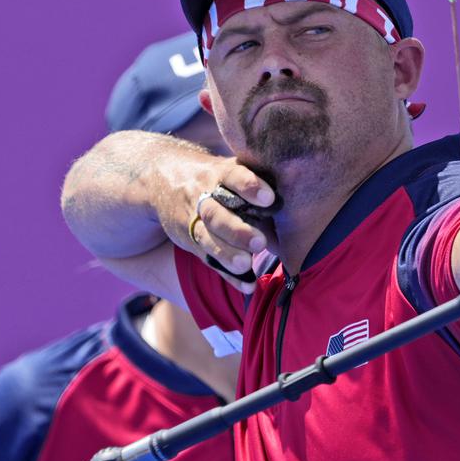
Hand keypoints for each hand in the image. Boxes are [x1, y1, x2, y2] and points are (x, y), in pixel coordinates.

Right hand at [162, 158, 275, 292]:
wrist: (165, 180)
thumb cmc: (221, 180)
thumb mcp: (236, 176)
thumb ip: (262, 199)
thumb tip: (294, 231)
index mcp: (219, 175)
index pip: (232, 176)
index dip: (248, 186)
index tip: (268, 198)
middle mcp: (203, 197)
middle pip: (216, 214)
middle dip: (236, 230)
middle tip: (259, 243)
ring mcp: (192, 220)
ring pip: (206, 238)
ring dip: (227, 254)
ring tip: (246, 265)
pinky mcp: (189, 241)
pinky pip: (208, 259)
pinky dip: (228, 275)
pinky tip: (247, 285)